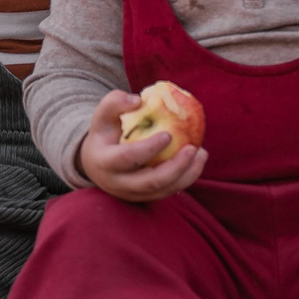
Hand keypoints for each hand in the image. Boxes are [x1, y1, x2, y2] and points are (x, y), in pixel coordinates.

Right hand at [78, 89, 206, 201]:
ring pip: (162, 191)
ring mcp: (131, 194)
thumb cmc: (104, 133)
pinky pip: (167, 192)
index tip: (168, 134)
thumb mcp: (102, 116)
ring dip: (186, 175)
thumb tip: (138, 100)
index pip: (128, 158)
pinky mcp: (144, 198)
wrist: (96, 163)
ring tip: (202, 154)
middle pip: (149, 182)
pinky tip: (196, 162)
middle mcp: (117, 183)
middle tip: (193, 148)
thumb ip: (115, 102)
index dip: (149, 148)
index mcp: (105, 162)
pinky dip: (185, 179)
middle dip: (175, 167)